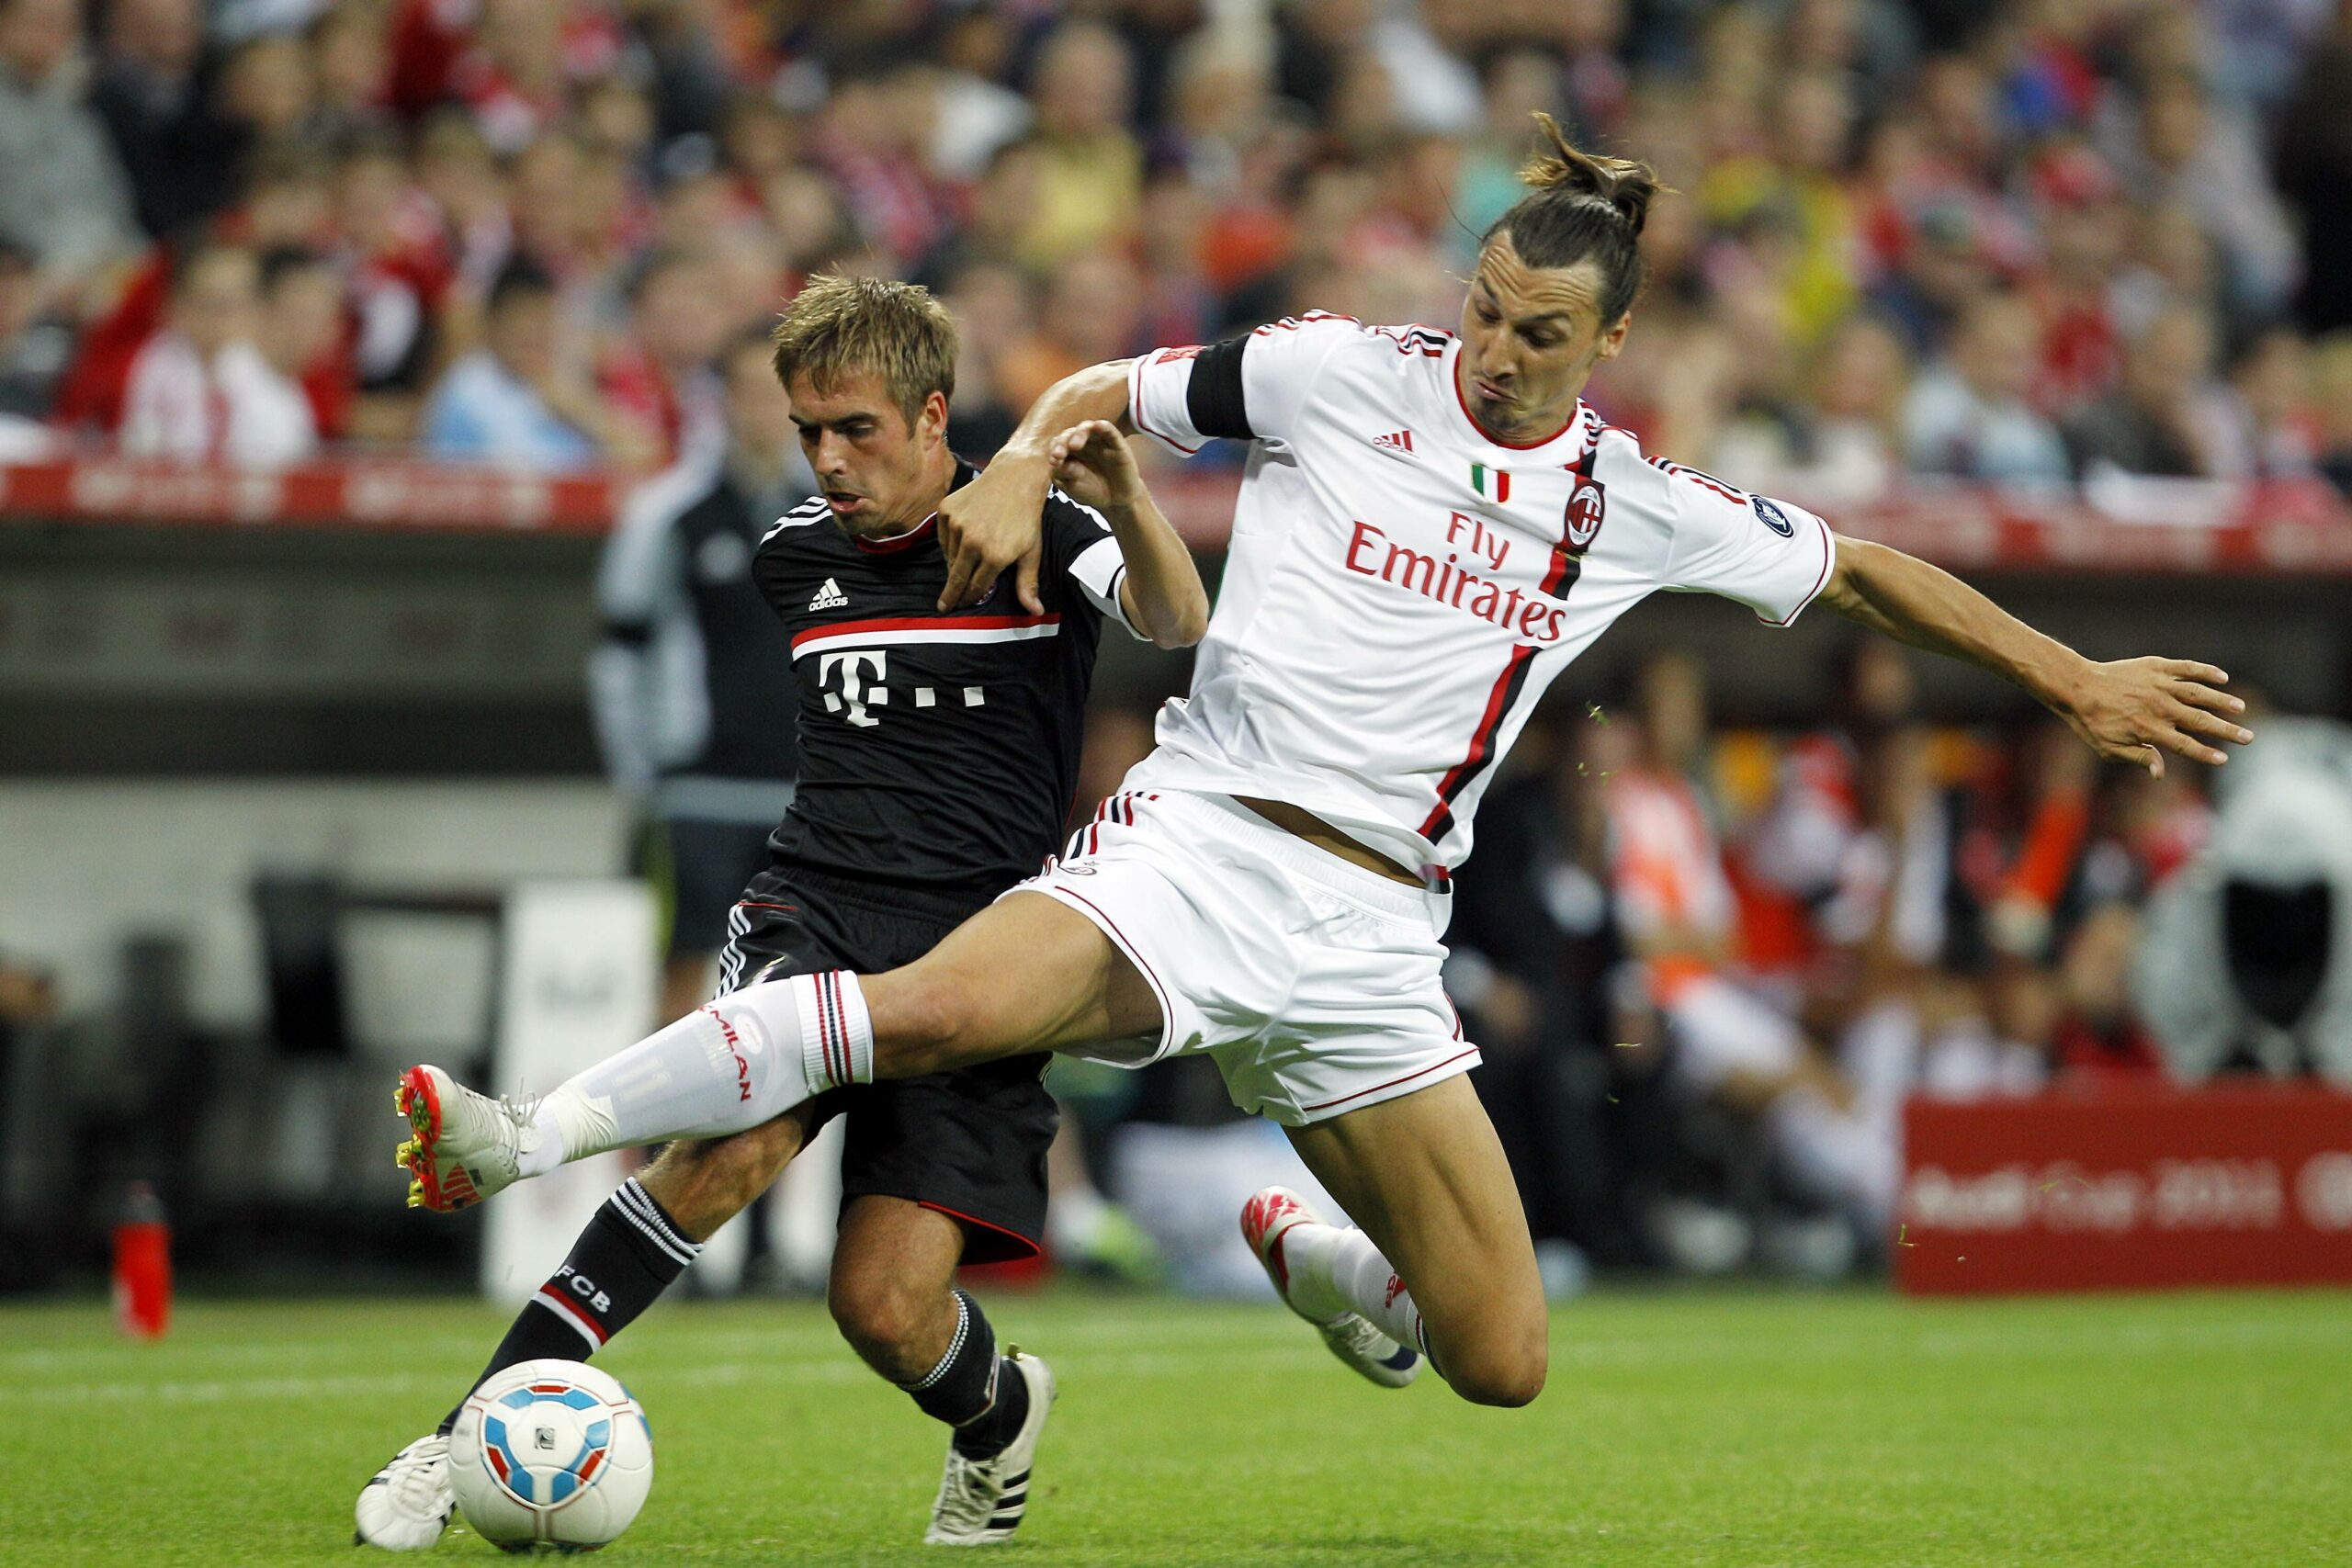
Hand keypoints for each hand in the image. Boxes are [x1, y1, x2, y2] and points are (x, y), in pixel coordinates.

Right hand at [937, 456, 1046, 612]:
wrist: (1014, 477)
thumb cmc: (1026, 517)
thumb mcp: (1031, 551)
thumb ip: (1028, 583)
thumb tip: (1035, 611)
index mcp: (995, 555)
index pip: (976, 587)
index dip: (969, 598)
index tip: (961, 606)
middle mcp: (973, 541)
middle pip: (957, 577)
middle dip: (951, 594)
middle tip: (944, 606)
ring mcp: (957, 524)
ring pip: (950, 557)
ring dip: (954, 565)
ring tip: (961, 567)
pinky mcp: (946, 510)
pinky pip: (943, 538)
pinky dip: (949, 545)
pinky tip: (959, 545)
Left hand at [1046, 419, 1140, 511]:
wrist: (1116, 502)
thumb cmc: (1091, 491)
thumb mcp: (1073, 485)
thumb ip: (1064, 473)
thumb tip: (1059, 462)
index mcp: (1069, 452)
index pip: (1058, 443)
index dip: (1055, 449)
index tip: (1054, 462)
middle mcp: (1082, 443)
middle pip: (1069, 434)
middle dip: (1062, 443)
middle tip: (1059, 455)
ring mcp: (1099, 441)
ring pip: (1086, 428)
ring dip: (1078, 434)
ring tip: (1074, 446)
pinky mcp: (1115, 443)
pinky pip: (1108, 429)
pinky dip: (1102, 426)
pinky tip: (1097, 426)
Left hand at [2055, 658, 2249, 776]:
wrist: (2077, 686)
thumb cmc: (2092, 722)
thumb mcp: (2110, 748)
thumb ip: (2139, 757)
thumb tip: (2160, 773)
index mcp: (2149, 729)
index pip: (2185, 745)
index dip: (2205, 753)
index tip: (2224, 760)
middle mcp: (2159, 707)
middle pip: (2200, 721)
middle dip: (2225, 730)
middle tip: (2248, 737)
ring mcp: (2159, 685)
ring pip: (2198, 693)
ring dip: (2221, 701)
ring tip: (2240, 708)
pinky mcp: (2156, 666)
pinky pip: (2186, 668)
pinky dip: (2206, 672)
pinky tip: (2222, 678)